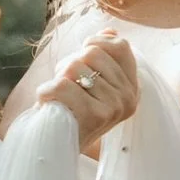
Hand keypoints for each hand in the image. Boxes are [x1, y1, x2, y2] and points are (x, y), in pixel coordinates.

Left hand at [37, 31, 138, 152]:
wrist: (55, 148)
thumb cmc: (70, 111)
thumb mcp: (90, 82)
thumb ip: (104, 57)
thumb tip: (110, 31)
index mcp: (132, 88)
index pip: (120, 46)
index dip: (95, 43)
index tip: (81, 56)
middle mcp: (129, 98)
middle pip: (92, 53)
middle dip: (69, 64)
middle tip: (66, 86)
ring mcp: (114, 107)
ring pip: (75, 66)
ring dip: (58, 78)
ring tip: (60, 98)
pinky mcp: (95, 116)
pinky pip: (62, 85)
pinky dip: (47, 91)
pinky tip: (49, 103)